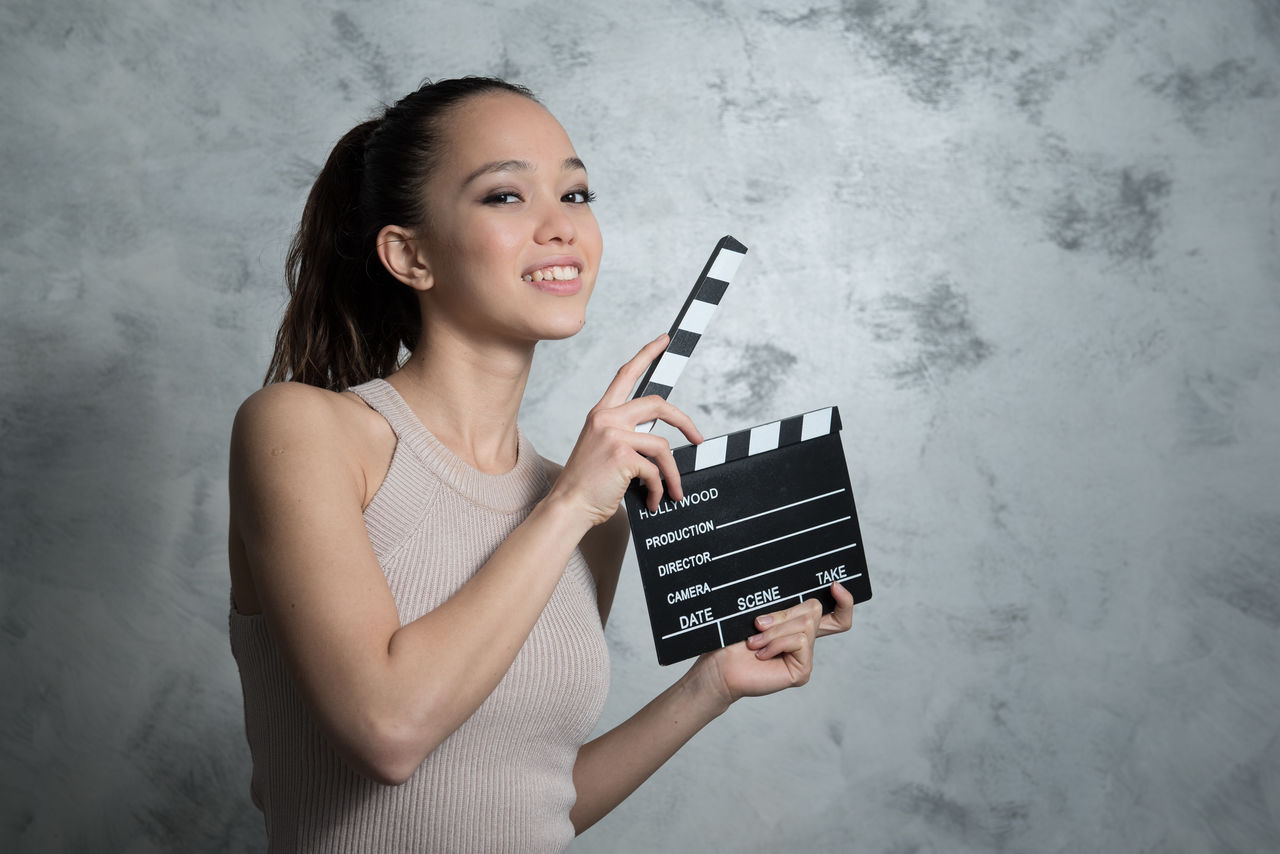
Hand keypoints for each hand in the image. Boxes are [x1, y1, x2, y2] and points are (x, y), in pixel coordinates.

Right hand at [547, 334, 702, 527]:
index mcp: (601, 414)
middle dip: (684, 422)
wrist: (568, 506)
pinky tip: (652, 500)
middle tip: (697, 438)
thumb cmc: (586, 483)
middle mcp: (606, 418)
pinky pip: (656, 470)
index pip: (626, 374)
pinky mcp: (623, 456)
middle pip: (657, 404)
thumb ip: (625, 436)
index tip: (664, 340)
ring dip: (673, 473)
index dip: (647, 354)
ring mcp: (614, 435)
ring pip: (663, 446)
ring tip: (673, 490)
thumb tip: (659, 443)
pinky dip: (659, 488)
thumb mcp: (602, 449)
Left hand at [690, 583, 853, 707]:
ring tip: (755, 642)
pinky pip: (799, 641)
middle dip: (784, 613)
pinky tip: (762, 654)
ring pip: (805, 625)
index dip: (844, 601)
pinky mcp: (802, 670)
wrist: (720, 665)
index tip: (835, 585)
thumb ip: (787, 608)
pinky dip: (776, 643)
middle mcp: (805, 641)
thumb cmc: (734, 639)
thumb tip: (813, 602)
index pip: (835, 615)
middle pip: (815, 610)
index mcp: (797, 625)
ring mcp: (805, 657)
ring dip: (775, 631)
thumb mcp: (764, 614)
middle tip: (758, 623)